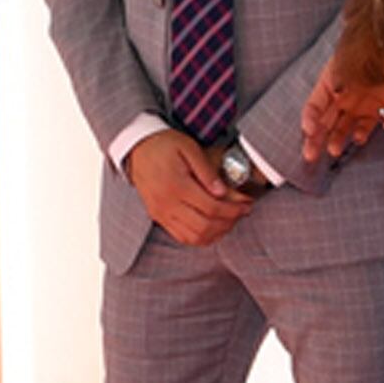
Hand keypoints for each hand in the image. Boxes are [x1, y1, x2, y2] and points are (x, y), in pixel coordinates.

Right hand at [124, 128, 255, 246]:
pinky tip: (213, 227)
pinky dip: (201, 237)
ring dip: (216, 233)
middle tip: (241, 212)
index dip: (234, 209)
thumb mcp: (189, 148)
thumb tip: (223, 192)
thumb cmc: (164, 145)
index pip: (212, 207)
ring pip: (194, 237)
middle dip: (229, 222)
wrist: (137, 149)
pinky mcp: (159, 217)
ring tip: (229, 219)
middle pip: (205, 226)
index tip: (247, 204)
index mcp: (176, 185)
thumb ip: (207, 172)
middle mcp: (167, 204)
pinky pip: (182, 237)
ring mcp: (162, 214)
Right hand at [300, 56, 383, 168]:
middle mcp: (341, 96)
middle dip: (315, 138)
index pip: (314, 106)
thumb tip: (336, 91)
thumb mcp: (350, 62)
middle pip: (324, 120)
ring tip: (334, 150)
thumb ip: (341, 78)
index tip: (309, 131)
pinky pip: (365, 125)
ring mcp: (358, 103)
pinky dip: (361, 133)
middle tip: (310, 154)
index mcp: (329, 82)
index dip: (310, 119)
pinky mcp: (375, 109)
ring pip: (342, 126)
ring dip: (336, 139)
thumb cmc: (369, 48)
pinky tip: (358, 138)